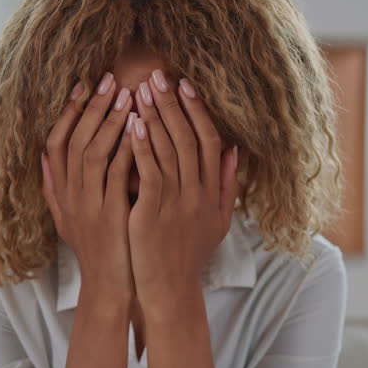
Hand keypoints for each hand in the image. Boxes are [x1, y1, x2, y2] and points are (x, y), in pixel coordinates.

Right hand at [42, 72, 137, 306]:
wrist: (109, 287)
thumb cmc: (95, 250)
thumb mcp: (66, 219)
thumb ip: (54, 188)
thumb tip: (42, 157)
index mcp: (60, 193)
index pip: (56, 142)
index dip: (68, 112)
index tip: (82, 85)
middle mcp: (69, 196)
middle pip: (75, 141)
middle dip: (92, 107)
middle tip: (109, 79)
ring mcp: (89, 206)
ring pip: (94, 153)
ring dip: (111, 121)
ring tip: (128, 95)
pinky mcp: (111, 215)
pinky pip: (118, 175)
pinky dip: (128, 149)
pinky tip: (141, 129)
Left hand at [128, 70, 238, 318]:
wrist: (170, 291)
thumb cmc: (189, 255)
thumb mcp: (217, 221)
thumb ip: (227, 186)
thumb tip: (235, 151)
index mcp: (212, 193)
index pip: (210, 142)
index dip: (198, 111)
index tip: (185, 85)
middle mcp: (199, 194)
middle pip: (189, 139)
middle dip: (173, 104)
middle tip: (158, 76)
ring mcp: (177, 204)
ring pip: (169, 151)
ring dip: (156, 118)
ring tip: (142, 90)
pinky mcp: (153, 215)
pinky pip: (149, 174)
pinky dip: (142, 147)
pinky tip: (132, 125)